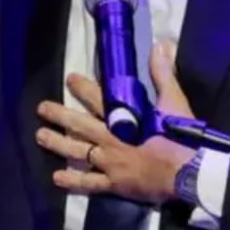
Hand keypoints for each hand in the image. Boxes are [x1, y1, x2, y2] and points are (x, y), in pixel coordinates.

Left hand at [36, 42, 196, 204]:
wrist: (189, 172)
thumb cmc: (181, 137)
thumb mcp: (174, 101)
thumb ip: (163, 74)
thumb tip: (161, 45)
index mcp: (124, 119)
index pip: (98, 99)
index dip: (83, 88)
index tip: (69, 78)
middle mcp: (110, 140)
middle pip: (80, 125)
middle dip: (60, 115)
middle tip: (41, 108)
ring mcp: (110, 163)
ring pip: (78, 152)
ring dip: (58, 144)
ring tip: (40, 136)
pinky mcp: (115, 184)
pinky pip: (90, 184)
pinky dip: (72, 181)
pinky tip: (56, 178)